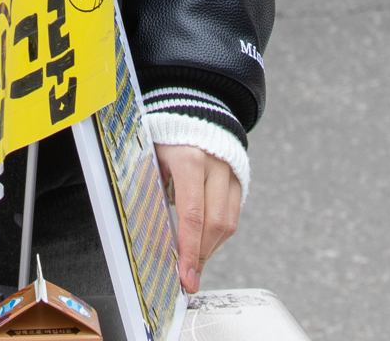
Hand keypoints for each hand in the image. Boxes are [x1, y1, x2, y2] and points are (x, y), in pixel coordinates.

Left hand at [158, 144, 241, 292]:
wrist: (192, 110)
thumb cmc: (163, 137)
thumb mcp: (150, 157)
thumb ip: (152, 190)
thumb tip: (153, 235)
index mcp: (189, 160)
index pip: (192, 214)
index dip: (189, 249)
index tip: (185, 275)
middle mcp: (216, 166)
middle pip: (214, 224)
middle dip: (200, 256)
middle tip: (188, 280)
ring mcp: (231, 173)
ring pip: (227, 224)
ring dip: (209, 249)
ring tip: (192, 263)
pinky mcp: (239, 180)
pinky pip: (232, 217)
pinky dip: (217, 236)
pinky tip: (203, 244)